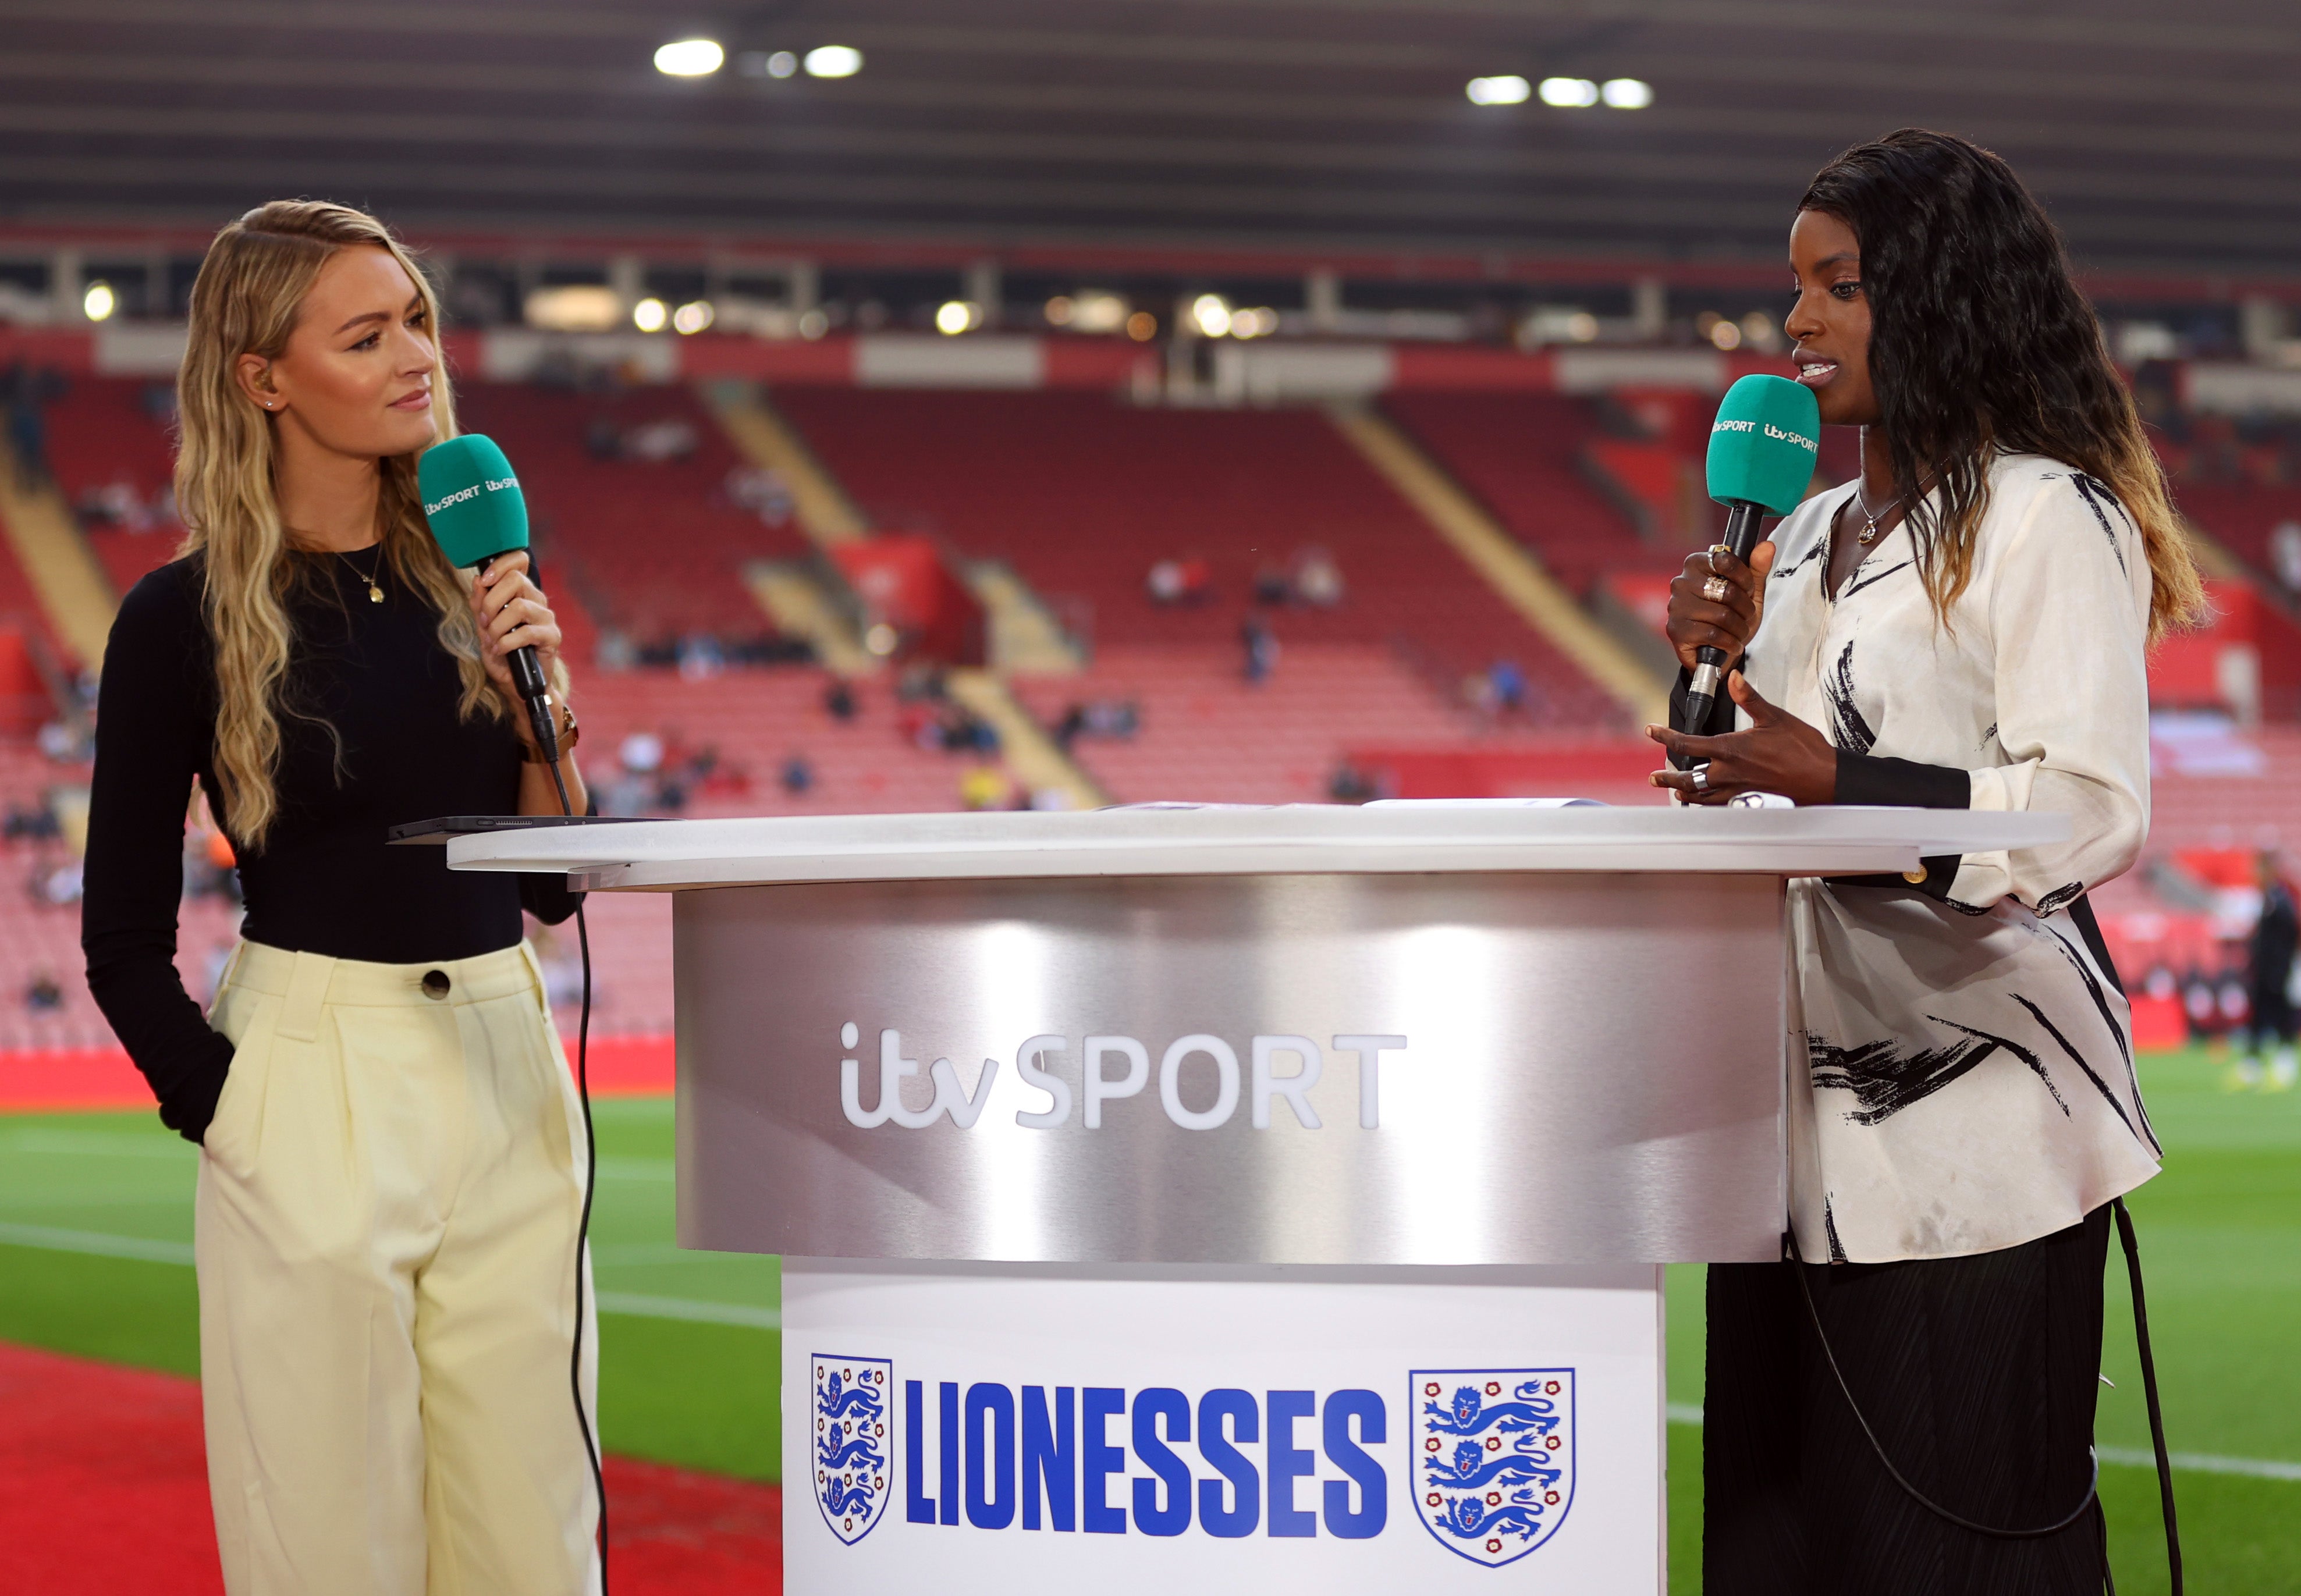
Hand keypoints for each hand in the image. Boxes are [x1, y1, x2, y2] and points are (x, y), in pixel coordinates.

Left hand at [469, 549, 564, 708]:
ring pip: (519, 606)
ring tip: (493, 640)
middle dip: (491, 601)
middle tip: (484, 621)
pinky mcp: (552, 637)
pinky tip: (501, 650)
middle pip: (515, 580)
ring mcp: (546, 618)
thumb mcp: (484, 626)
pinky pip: (526, 632)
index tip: (483, 581)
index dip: (500, 565)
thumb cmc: (503, 653)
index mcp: (522, 592)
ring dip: (498, 625)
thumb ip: (480, 604)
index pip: (519, 561)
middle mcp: (537, 600)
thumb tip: (477, 581)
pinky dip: (507, 642)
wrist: (518, 683)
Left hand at [1645, 671, 1837, 805]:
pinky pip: (1719, 806)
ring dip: (1685, 793)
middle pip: (1687, 778)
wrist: (1824, 779)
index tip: (1651, 730)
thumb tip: (1733, 676)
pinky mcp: (1749, 803)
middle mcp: (1728, 773)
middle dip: (1668, 778)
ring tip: (1676, 792)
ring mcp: (1737, 791)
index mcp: (1730, 749)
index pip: (1687, 743)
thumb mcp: (1775, 717)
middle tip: (1655, 777)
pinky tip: (1707, 802)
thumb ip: (1749, 698)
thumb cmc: (1803, 749)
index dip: (1665, 736)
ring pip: (1701, 796)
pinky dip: (1707, 804)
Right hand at [1666, 540, 1774, 673]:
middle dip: (1745, 608)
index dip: (1744, 578)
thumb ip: (1757, 568)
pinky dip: (1729, 642)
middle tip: (1745, 616)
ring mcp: (1676, 606)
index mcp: (1696, 564)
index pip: (1725, 560)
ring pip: (1722, 615)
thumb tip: (1767, 546)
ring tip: (1738, 632)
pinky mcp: (1676, 630)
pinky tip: (1730, 644)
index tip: (1747, 590)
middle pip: (1727, 590)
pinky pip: (1712, 634)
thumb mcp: (1749, 592)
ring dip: (1739, 628)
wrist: (1718, 652)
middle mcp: (1681, 582)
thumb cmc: (1732, 616)